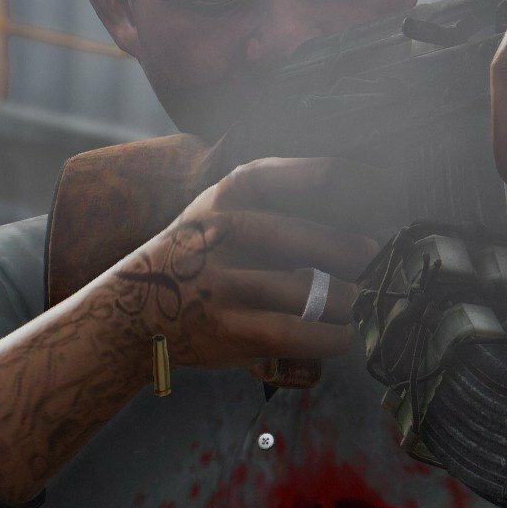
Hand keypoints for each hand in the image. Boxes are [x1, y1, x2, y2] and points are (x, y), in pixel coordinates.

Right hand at [111, 157, 390, 370]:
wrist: (131, 315)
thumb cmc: (193, 262)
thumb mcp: (212, 217)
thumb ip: (264, 207)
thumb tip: (348, 222)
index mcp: (217, 203)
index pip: (261, 174)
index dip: (309, 171)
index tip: (356, 173)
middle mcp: (216, 238)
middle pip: (291, 236)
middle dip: (345, 247)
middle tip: (376, 256)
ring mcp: (222, 286)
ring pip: (305, 290)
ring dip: (347, 298)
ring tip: (367, 301)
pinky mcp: (232, 331)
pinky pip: (298, 333)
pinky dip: (332, 335)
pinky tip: (345, 335)